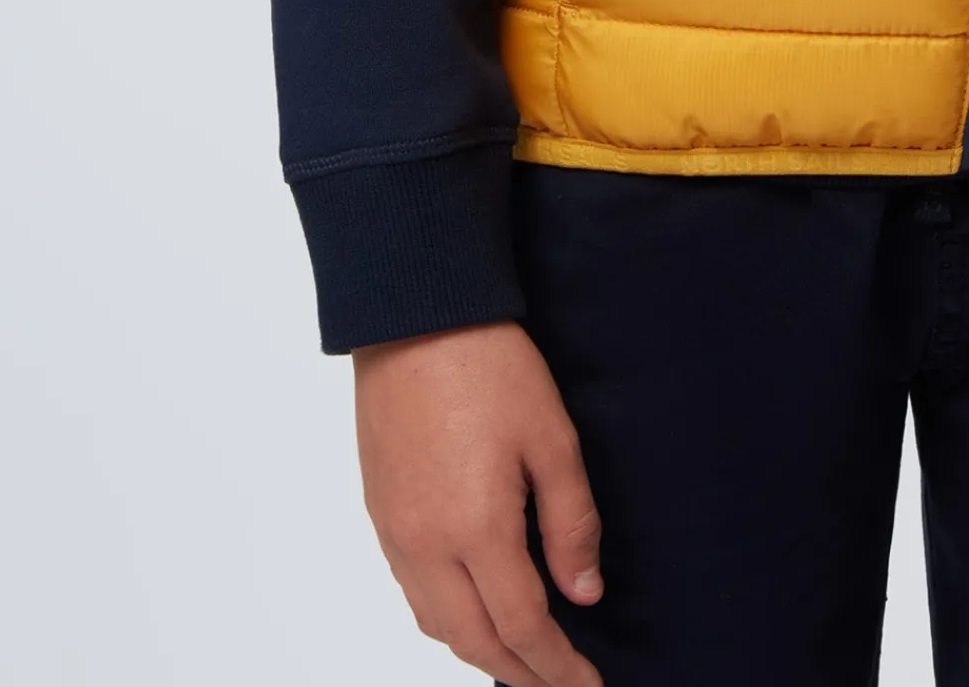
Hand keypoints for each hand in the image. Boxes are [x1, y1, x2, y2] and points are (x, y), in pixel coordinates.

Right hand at [354, 320, 604, 686]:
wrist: (414, 318)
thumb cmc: (490, 368)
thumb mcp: (553, 439)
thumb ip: (572, 523)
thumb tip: (585, 593)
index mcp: (476, 529)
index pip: (522, 626)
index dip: (557, 666)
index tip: (588, 685)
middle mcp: (426, 545)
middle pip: (474, 641)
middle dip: (520, 673)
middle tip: (559, 684)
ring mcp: (395, 533)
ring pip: (437, 624)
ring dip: (480, 651)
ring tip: (522, 659)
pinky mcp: (380, 513)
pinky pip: (413, 592)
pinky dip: (446, 619)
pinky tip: (472, 610)